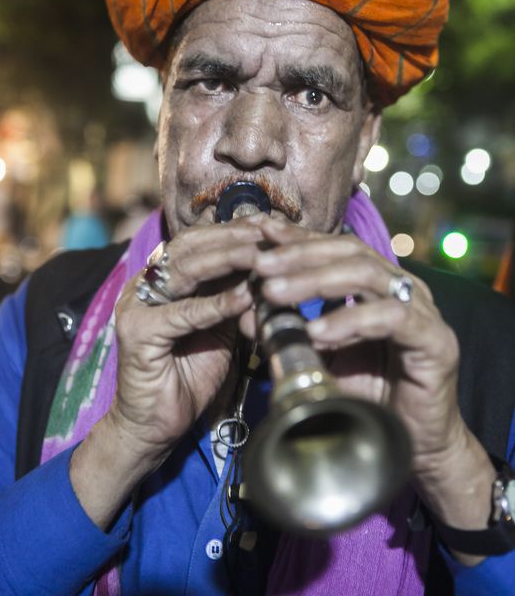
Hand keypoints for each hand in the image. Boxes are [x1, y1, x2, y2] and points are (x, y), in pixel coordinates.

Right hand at [108, 215, 266, 464]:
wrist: (154, 424)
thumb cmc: (188, 374)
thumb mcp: (220, 326)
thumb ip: (235, 296)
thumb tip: (269, 267)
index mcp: (160, 278)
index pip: (197, 240)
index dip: (232, 230)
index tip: (269, 225)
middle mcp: (144, 285)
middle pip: (190, 246)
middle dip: (232, 237)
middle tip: (268, 232)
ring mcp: (136, 305)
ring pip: (186, 271)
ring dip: (227, 261)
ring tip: (260, 257)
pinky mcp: (137, 332)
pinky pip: (183, 314)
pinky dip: (215, 305)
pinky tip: (244, 298)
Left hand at [245, 217, 495, 549]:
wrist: (414, 447)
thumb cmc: (367, 396)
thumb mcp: (321, 356)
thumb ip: (292, 330)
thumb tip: (245, 311)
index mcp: (378, 285)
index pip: (336, 247)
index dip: (298, 239)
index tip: (260, 234)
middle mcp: (402, 289)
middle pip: (350, 252)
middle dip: (300, 255)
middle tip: (260, 265)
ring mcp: (422, 311)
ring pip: (367, 275)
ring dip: (315, 280)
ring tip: (274, 293)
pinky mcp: (435, 341)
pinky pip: (390, 318)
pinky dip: (349, 320)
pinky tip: (316, 332)